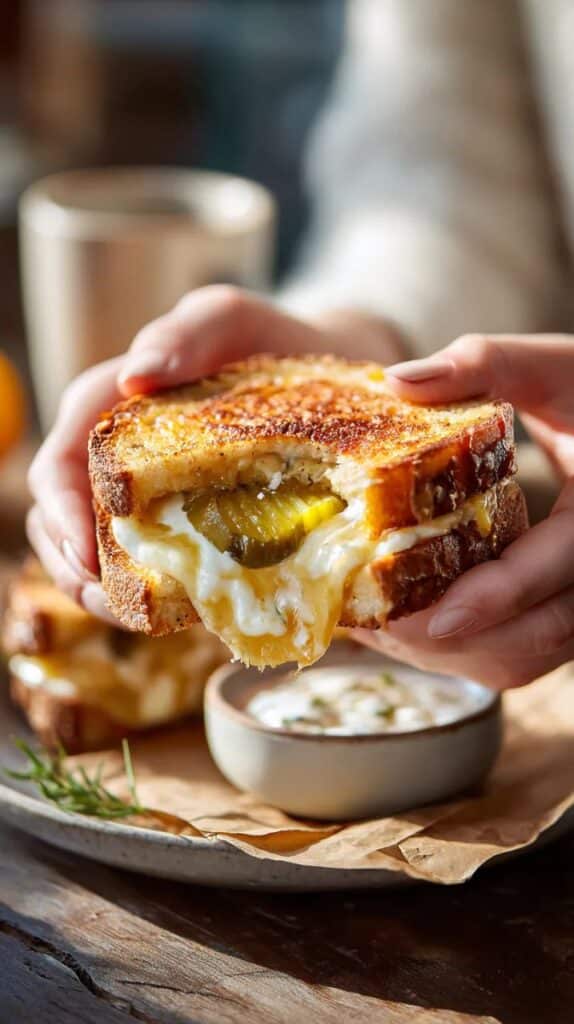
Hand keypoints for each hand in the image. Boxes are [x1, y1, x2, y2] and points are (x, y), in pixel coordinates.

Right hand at [27, 285, 405, 615]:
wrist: (329, 373)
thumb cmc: (272, 341)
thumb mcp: (232, 320)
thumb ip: (188, 331)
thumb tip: (134, 377)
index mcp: (114, 408)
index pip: (64, 462)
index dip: (62, 512)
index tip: (86, 555)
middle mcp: (121, 456)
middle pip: (65, 519)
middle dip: (74, 565)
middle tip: (109, 601)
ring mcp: (151, 495)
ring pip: (98, 551)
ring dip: (103, 592)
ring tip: (132, 619)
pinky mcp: (185, 526)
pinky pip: (151, 567)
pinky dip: (151, 596)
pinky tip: (174, 615)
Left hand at [357, 333, 573, 688]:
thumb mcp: (553, 365)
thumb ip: (483, 364)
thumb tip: (395, 382)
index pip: (557, 567)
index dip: (497, 597)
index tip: (435, 618)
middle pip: (536, 634)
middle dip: (451, 638)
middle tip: (372, 622)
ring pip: (524, 656)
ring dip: (450, 653)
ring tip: (374, 625)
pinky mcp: (563, 608)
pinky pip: (520, 651)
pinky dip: (463, 648)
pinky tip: (406, 622)